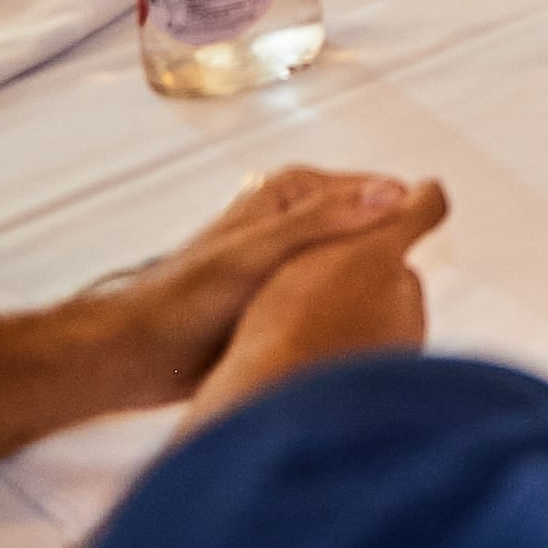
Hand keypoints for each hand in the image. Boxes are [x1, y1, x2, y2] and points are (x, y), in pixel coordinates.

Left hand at [179, 177, 450, 436]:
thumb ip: (322, 222)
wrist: (135, 357)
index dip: (403, 225)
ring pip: (361, 272)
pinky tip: (351, 342)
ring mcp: (299, 260)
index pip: (383, 194)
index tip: (411, 263)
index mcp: (297, 191)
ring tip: (370, 327)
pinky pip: (342, 303)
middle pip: (376, 235)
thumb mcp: (256, 253)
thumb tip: (396, 195)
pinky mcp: (292, 299)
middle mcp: (304, 219)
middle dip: (387, 266)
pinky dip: (349, 319)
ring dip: (369, 296)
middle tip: (390, 307)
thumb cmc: (182, 300)